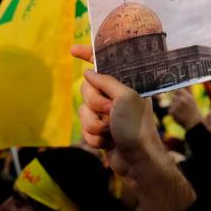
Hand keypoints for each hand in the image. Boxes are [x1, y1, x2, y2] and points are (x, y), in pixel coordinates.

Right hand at [70, 45, 163, 178]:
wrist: (137, 160)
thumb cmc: (136, 126)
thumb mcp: (124, 97)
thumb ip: (105, 81)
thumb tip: (88, 73)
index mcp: (125, 83)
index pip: (104, 63)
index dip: (89, 54)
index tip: (73, 50)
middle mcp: (115, 95)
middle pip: (86, 88)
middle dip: (95, 104)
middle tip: (111, 112)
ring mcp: (107, 113)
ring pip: (83, 110)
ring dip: (95, 124)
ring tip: (111, 132)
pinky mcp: (100, 129)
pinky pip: (84, 127)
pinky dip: (94, 138)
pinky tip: (108, 143)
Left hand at [168, 88, 202, 130]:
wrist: (194, 124)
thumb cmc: (194, 112)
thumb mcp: (193, 100)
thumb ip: (189, 91)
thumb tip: (188, 83)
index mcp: (188, 96)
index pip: (178, 90)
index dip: (178, 93)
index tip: (178, 96)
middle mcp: (182, 100)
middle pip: (174, 97)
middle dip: (176, 101)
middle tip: (181, 108)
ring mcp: (176, 106)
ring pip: (172, 104)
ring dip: (174, 107)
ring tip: (181, 113)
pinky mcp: (172, 111)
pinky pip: (170, 110)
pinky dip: (173, 113)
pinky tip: (179, 116)